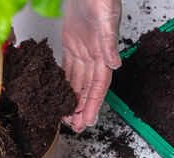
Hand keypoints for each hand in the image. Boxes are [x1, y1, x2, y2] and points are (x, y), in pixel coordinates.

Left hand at [61, 0, 121, 132]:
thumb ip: (108, 40)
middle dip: (82, 108)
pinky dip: (63, 83)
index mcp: (102, 52)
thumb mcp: (106, 15)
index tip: (88, 120)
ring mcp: (81, 51)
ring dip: (72, 99)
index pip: (99, 84)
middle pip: (87, 88)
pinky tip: (59, 93)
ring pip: (76, 82)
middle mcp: (93, 55)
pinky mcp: (70, 45)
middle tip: (75, 126)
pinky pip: (67, 69)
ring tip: (66, 116)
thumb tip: (114, 65)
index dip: (93, 103)